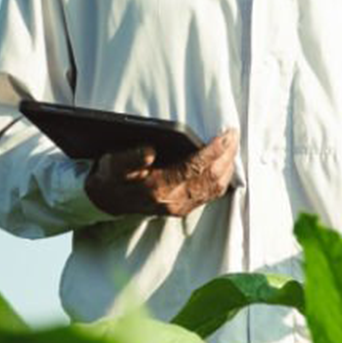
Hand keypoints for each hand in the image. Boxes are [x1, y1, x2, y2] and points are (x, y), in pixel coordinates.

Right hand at [84, 131, 237, 217]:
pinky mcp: (184, 208)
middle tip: (234, 135)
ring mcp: (180, 207)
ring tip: (232, 145)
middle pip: (211, 177)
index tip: (227, 134)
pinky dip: (223, 176)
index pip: (195, 167)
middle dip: (227, 155)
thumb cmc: (113, 178)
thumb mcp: (114, 164)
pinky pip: (211, 194)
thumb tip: (149, 151)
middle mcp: (173, 201)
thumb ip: (130, 158)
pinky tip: (225, 162)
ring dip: (228, 165)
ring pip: (215, 187)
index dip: (214, 150)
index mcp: (158, 188)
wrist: (107, 200)